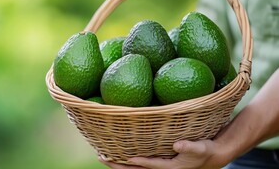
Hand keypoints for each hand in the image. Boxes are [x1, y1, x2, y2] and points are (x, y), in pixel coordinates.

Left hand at [99, 140, 227, 168]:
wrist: (208, 157)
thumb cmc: (204, 150)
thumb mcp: (199, 147)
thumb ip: (189, 146)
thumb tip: (177, 144)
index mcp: (169, 167)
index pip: (150, 165)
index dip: (139, 162)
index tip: (127, 158)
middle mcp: (160, 168)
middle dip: (118, 165)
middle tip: (102, 157)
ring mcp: (156, 166)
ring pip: (133, 168)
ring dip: (118, 163)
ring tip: (102, 155)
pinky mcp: (156, 162)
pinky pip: (137, 164)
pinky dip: (125, 160)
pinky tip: (116, 153)